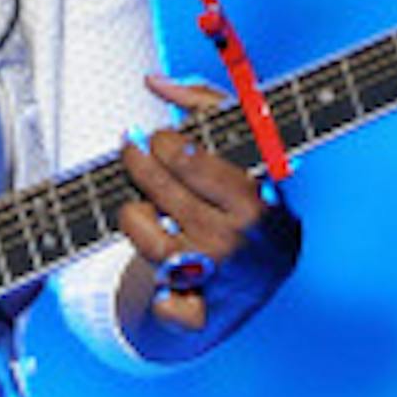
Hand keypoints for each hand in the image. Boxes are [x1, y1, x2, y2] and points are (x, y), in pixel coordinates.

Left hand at [117, 73, 300, 358]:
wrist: (263, 278)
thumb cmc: (252, 198)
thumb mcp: (248, 147)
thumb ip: (206, 105)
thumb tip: (153, 82)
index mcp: (253, 201)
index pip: (185, 159)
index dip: (161, 141)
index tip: (159, 138)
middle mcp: (233, 242)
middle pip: (158, 191)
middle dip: (137, 164)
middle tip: (133, 151)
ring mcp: (214, 281)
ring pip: (143, 238)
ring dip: (136, 216)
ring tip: (145, 205)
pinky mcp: (197, 315)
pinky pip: (162, 305)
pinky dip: (160, 297)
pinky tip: (167, 276)